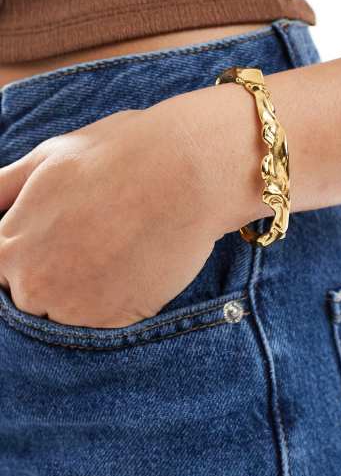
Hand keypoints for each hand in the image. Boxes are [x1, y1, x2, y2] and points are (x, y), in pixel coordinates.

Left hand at [0, 105, 224, 327]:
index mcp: (9, 246)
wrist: (186, 171)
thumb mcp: (48, 157)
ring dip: (84, 288)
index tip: (61, 234)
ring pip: (66, 311)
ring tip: (118, 246)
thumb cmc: (119, 154)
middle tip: (95, 235)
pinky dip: (115, 299)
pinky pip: (103, 322)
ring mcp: (74, 310)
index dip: (30, 249)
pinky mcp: (115, 322)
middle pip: (30, 293)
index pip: (1, 268)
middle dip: (54, 269)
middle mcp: (33, 286)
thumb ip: (4, 188)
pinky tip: (134, 261)